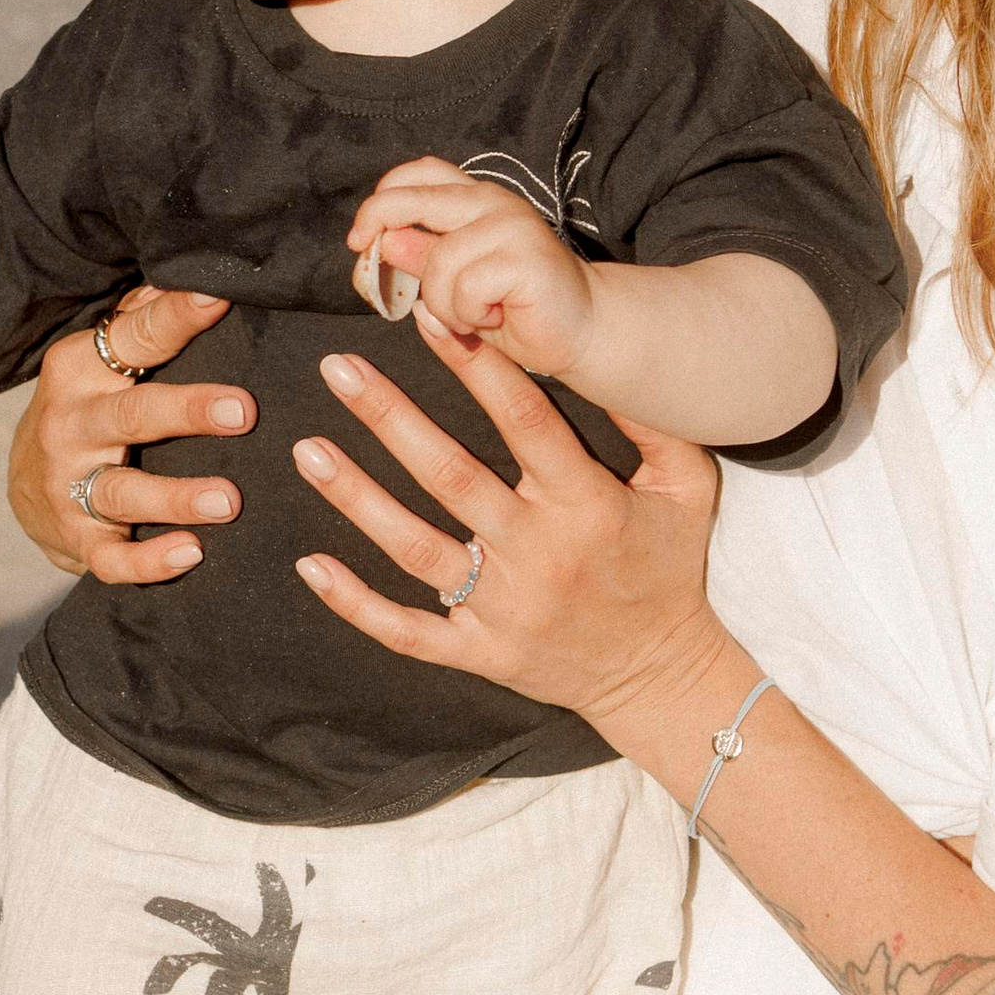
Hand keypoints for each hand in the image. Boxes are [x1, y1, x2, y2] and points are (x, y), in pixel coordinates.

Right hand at [7, 285, 255, 587]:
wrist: (26, 484)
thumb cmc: (87, 405)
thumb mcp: (101, 358)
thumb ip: (145, 317)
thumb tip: (199, 267)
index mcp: (82, 368)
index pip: (134, 336)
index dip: (176, 316)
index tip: (219, 296)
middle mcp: (71, 424)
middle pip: (130, 415)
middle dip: (186, 410)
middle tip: (243, 410)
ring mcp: (69, 485)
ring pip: (122, 492)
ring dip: (177, 497)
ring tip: (229, 500)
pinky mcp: (75, 540)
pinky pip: (111, 559)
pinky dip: (149, 562)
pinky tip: (191, 555)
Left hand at [288, 303, 732, 739]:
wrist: (661, 676)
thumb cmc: (669, 568)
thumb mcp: (687, 489)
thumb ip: (655, 423)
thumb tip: (604, 356)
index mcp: (586, 505)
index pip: (524, 421)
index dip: (477, 366)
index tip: (432, 317)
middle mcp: (538, 554)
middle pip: (452, 476)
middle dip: (390, 418)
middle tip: (337, 368)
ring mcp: (503, 609)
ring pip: (416, 549)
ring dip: (357, 499)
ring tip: (308, 450)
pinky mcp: (480, 652)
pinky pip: (407, 630)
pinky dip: (355, 603)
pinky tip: (309, 564)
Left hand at [347, 159, 592, 373]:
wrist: (582, 330)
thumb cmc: (515, 308)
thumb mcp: (455, 282)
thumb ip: (423, 258)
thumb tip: (382, 242)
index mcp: (472, 199)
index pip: (417, 174)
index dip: (379, 201)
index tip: (359, 240)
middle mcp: (491, 200)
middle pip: (413, 198)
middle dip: (378, 228)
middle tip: (370, 263)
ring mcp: (510, 224)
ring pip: (437, 262)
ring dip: (444, 304)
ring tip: (474, 315)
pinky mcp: (524, 255)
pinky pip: (464, 287)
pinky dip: (468, 315)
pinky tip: (493, 317)